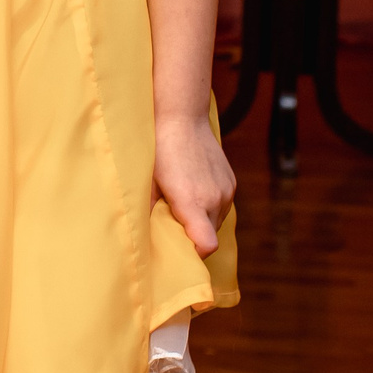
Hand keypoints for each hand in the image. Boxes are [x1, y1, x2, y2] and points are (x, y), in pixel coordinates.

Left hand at [154, 113, 235, 255]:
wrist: (181, 118)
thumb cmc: (158, 149)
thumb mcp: (147, 181)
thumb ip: (148, 210)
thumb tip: (141, 235)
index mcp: (192, 201)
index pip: (207, 244)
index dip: (195, 253)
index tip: (180, 249)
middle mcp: (214, 199)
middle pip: (209, 235)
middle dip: (192, 235)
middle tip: (171, 222)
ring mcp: (226, 191)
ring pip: (216, 221)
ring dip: (201, 219)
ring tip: (180, 203)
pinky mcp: (231, 183)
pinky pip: (222, 206)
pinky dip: (208, 206)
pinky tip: (192, 190)